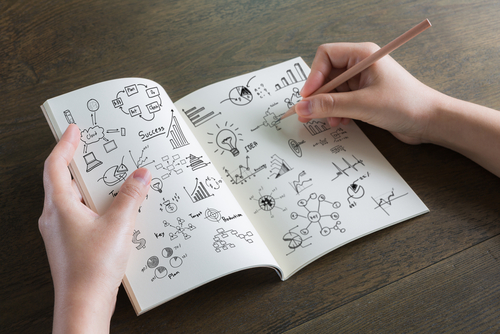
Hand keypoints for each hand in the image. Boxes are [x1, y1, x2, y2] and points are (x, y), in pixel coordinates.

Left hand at [39, 124, 150, 332]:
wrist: (84, 303)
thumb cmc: (92, 268)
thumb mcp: (119, 225)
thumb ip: (131, 196)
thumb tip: (140, 175)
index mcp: (60, 206)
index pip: (56, 165)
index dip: (65, 144)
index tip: (73, 130)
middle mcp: (55, 217)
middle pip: (62, 179)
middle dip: (77, 161)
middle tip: (92, 148)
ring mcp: (61, 231)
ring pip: (71, 198)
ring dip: (88, 184)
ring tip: (108, 177)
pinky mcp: (71, 243)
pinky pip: (79, 214)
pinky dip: (93, 204)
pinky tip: (113, 209)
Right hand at [293, 42, 440, 144]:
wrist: (430, 121)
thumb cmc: (406, 104)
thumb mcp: (362, 105)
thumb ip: (330, 105)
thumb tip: (303, 106)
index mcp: (362, 55)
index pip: (326, 56)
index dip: (314, 76)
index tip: (307, 96)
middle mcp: (361, 65)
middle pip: (327, 75)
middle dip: (318, 95)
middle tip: (309, 113)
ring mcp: (363, 81)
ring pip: (333, 91)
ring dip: (327, 107)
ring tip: (330, 121)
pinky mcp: (365, 97)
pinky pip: (342, 101)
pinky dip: (337, 112)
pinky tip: (341, 122)